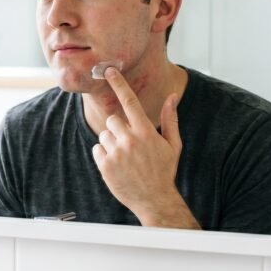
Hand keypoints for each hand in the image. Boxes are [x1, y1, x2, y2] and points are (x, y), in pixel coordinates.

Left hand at [92, 68, 198, 227]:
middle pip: (113, 120)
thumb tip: (173, 96)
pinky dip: (104, 155)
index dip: (118, 83)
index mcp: (146, 132)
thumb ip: (170, 118)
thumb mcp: (172, 144)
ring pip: (104, 135)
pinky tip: (117, 166)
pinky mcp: (105, 166)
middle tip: (130, 145)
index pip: (129, 101)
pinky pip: (97, 149)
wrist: (154, 200)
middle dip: (119, 129)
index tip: (108, 70)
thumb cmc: (164, 170)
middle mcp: (129, 140)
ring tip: (125, 158)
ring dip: (112, 143)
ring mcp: (116, 153)